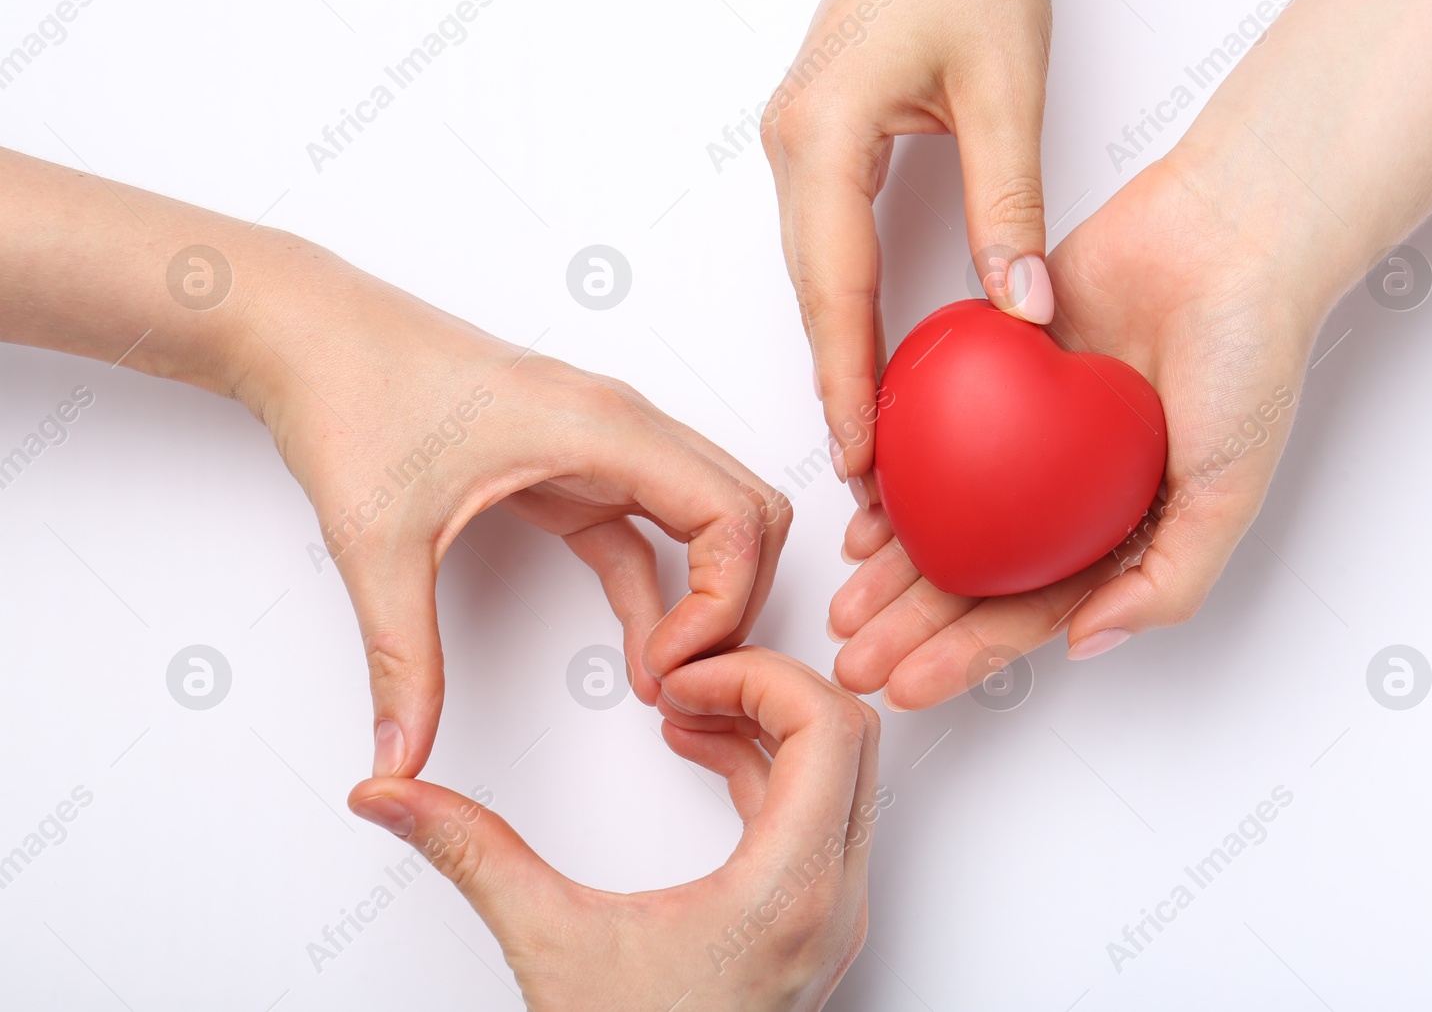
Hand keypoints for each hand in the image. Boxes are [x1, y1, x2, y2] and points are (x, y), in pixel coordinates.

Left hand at [235, 259, 792, 773]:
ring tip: (670, 674)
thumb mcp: (378, 542)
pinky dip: (662, 588)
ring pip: (710, 516)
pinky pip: (648, 530)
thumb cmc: (350, 393)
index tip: (669, 666)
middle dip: (739, 601)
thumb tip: (401, 755)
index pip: (734, 514)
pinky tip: (641, 650)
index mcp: (602, 428)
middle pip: (748, 511)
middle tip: (688, 678)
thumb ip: (401, 658)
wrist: (306, 331)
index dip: (727, 601)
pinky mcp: (574, 462)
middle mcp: (621, 426)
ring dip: (711, 592)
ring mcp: (603, 442)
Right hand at [348, 648, 884, 1010]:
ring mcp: (831, 917)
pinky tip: (701, 758)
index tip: (688, 676)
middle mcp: (831, 901)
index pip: (830, 728)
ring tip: (685, 712)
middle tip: (689, 680)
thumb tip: (394, 797)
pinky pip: (818, 816)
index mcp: (787, 892)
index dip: (760, 674)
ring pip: (842, 777)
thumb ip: (470, 853)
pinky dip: (769, 771)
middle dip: (767, 687)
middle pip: (849, 738)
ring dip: (768, 727)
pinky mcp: (814, 927)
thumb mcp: (548, 945)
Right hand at [761, 0, 1054, 488]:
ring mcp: (795, 143)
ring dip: (839, 354)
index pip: (834, 288)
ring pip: (812, 277)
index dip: (847, 380)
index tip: (862, 454)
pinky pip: (823, 246)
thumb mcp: (1004, 86)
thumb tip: (1024, 310)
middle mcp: (792, 146)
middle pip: (811, 295)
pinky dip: (846, 308)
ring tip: (871, 432)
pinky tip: (870, 349)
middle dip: (838, 387)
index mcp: (823, 136)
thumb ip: (1010, 206)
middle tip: (869, 474)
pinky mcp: (817, 140)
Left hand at [827, 158, 1321, 706]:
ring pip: (949, 512)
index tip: (907, 687)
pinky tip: (863, 511)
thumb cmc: (1249, 361)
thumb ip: (1167, 579)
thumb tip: (1082, 645)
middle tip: (850, 661)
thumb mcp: (1227, 492)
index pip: (1033, 611)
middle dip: (911, 627)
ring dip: (895, 564)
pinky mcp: (1000, 369)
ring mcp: (1033, 433)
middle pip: (977, 572)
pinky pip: (936, 430)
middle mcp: (1072, 492)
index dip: (968, 655)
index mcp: (1123, 530)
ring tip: (843, 606)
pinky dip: (901, 473)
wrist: (1228, 235)